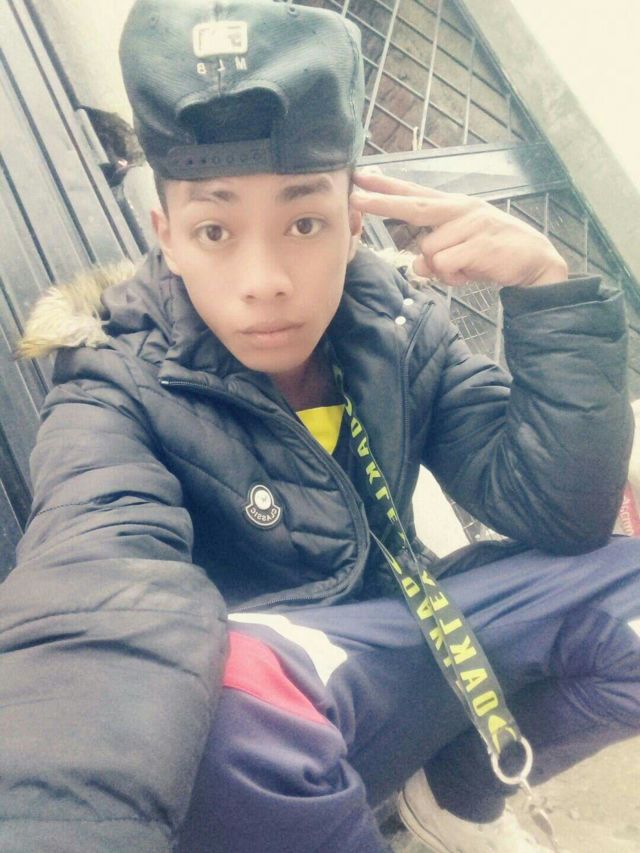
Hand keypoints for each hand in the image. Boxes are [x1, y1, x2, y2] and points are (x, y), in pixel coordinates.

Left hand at [351, 171, 568, 287]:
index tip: (362, 177)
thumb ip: (435, 257)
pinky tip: (472, 273)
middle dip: (382, 203)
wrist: (535, 260)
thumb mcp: (459, 254)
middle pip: (413, 206)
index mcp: (453, 207)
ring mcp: (471, 224)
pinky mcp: (480, 244)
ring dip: (442, 269)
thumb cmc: (491, 254)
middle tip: (355, 199)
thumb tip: (418, 267)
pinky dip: (453, 276)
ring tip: (465, 267)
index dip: (387, 186)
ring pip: (429, 251)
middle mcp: (460, 209)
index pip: (414, 193)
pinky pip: (446, 265)